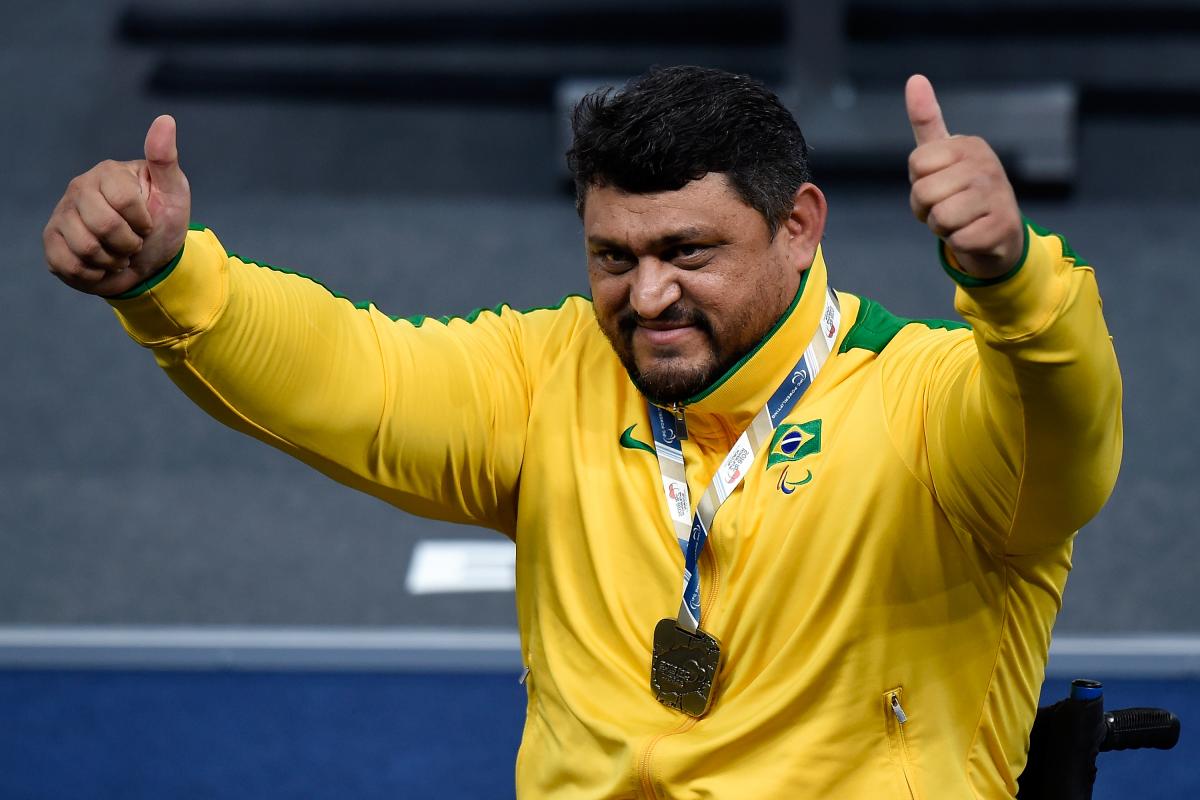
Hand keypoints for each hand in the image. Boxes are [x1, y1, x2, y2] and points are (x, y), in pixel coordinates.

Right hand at [43, 115, 190, 296]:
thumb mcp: (173, 192)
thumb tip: (166, 120)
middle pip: (104, 227)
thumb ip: (165, 159)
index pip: (125, 202)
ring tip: (118, 252)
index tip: (147, 223)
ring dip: (113, 260)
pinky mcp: (52, 241)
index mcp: (108, 172)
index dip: (143, 222)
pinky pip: (70, 265)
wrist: (148, 259)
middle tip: (133, 241)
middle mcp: (79, 188)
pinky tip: (102, 264)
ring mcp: (62, 214)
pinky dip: (95, 274)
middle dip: (129, 244)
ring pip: (86, 248)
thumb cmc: (161, 220)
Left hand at [906, 75, 1023, 279]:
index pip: (916, 164)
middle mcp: (987, 164)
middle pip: (924, 192)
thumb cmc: (961, 192)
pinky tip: (973, 235)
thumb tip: (914, 78)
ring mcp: (998, 195)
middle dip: (927, 210)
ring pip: (940, 218)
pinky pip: (957, 240)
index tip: (937, 186)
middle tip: (947, 208)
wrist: (998, 234)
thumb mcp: (942, 156)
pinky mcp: (1002, 227)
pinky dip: (959, 244)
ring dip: (942, 228)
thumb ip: (926, 120)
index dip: (918, 183)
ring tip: (961, 221)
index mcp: (969, 145)